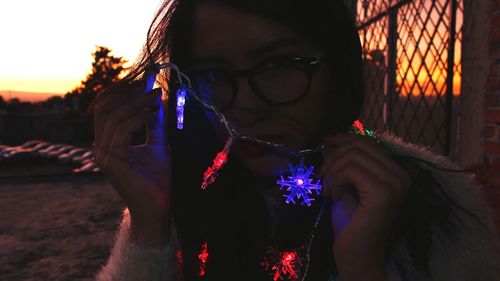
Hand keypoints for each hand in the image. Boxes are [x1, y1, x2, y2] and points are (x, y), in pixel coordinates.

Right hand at [91, 77, 170, 246]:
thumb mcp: (158, 144)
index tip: (146, 83)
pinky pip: (121, 131)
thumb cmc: (157, 179)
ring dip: (136, 103)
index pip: (106, 109)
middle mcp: (102, 147)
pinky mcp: (112, 162)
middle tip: (151, 87)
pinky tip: (153, 114)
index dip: (123, 92)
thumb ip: (154, 124)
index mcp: (109, 142)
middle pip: (106, 108)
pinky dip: (138, 118)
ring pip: (113, 117)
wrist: (158, 207)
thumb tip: (156, 101)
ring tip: (155, 98)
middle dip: (128, 94)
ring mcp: (104, 155)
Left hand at [319, 133, 409, 280]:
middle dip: (334, 156)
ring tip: (327, 189)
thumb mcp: (347, 183)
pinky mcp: (383, 193)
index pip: (368, 142)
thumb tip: (330, 140)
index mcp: (396, 171)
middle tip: (322, 175)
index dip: (343, 139)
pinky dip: (335, 180)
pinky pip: (351, 170)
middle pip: (360, 145)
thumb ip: (344, 162)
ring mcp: (395, 183)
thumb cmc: (351, 221)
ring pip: (353, 156)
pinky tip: (332, 196)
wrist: (356, 254)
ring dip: (332, 170)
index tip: (324, 144)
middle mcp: (401, 175)